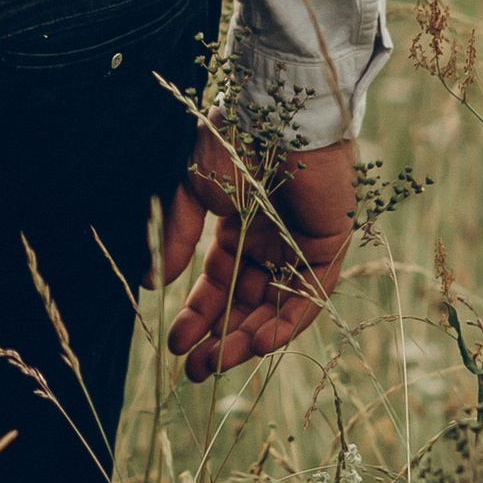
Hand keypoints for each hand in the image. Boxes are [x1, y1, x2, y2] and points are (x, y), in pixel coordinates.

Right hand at [154, 125, 353, 381]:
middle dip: (220, 337)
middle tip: (194, 370)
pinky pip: (309, 294)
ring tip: (216, 364)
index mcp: (238, 226)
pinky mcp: (329, 244)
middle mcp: (271, 240)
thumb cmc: (231, 142)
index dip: (199, 314)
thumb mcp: (192, 193)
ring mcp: (300, 244)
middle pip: (247, 302)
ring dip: (248, 338)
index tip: (175, 344)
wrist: (274, 111)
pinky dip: (286, 321)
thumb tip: (153, 285)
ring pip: (276, 306)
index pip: (219, 283)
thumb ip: (178, 240)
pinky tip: (257, 343)